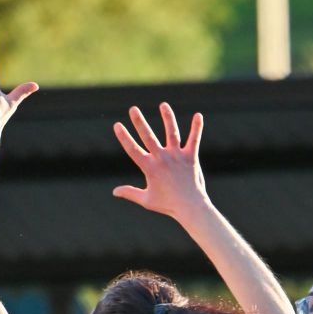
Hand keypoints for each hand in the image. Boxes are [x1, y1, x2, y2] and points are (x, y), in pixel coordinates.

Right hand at [112, 103, 208, 220]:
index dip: (124, 137)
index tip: (117, 125)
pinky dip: (196, 128)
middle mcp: (162, 159)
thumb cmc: (168, 205)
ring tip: (163, 105)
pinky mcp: (190, 158)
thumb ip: (130, 193)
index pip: (133, 149)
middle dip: (139, 122)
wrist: (190, 208)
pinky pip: (194, 139)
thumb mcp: (146, 200)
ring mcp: (177, 157)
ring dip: (167, 118)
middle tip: (133, 108)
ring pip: (172, 133)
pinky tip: (198, 116)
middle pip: (148, 137)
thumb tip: (114, 191)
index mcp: (150, 168)